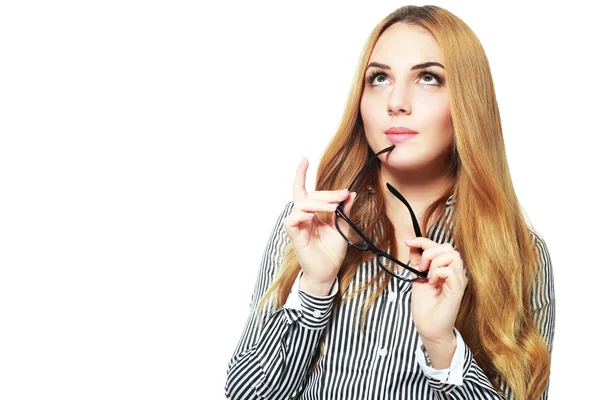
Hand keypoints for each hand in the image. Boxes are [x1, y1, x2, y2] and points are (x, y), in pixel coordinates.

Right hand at [282, 157, 356, 295]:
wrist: (327, 273)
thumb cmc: (331, 252)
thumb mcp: (342, 227)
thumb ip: (344, 211)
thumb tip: (352, 193)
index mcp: (312, 213)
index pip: (305, 191)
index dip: (301, 174)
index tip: (304, 159)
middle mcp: (302, 216)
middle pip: (309, 195)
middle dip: (327, 193)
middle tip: (344, 194)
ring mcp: (297, 224)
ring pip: (302, 203)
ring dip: (320, 202)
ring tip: (334, 206)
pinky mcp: (294, 234)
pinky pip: (294, 218)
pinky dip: (305, 213)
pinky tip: (316, 216)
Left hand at [405, 238, 467, 342]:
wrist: (428, 327)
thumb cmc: (425, 306)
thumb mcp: (417, 278)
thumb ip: (417, 262)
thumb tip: (412, 245)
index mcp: (446, 269)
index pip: (439, 246)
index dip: (423, 241)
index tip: (407, 242)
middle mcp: (455, 272)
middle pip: (448, 247)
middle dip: (429, 252)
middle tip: (421, 268)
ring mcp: (458, 280)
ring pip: (452, 255)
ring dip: (434, 263)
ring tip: (427, 277)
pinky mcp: (458, 289)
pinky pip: (451, 270)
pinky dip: (438, 273)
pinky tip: (432, 283)